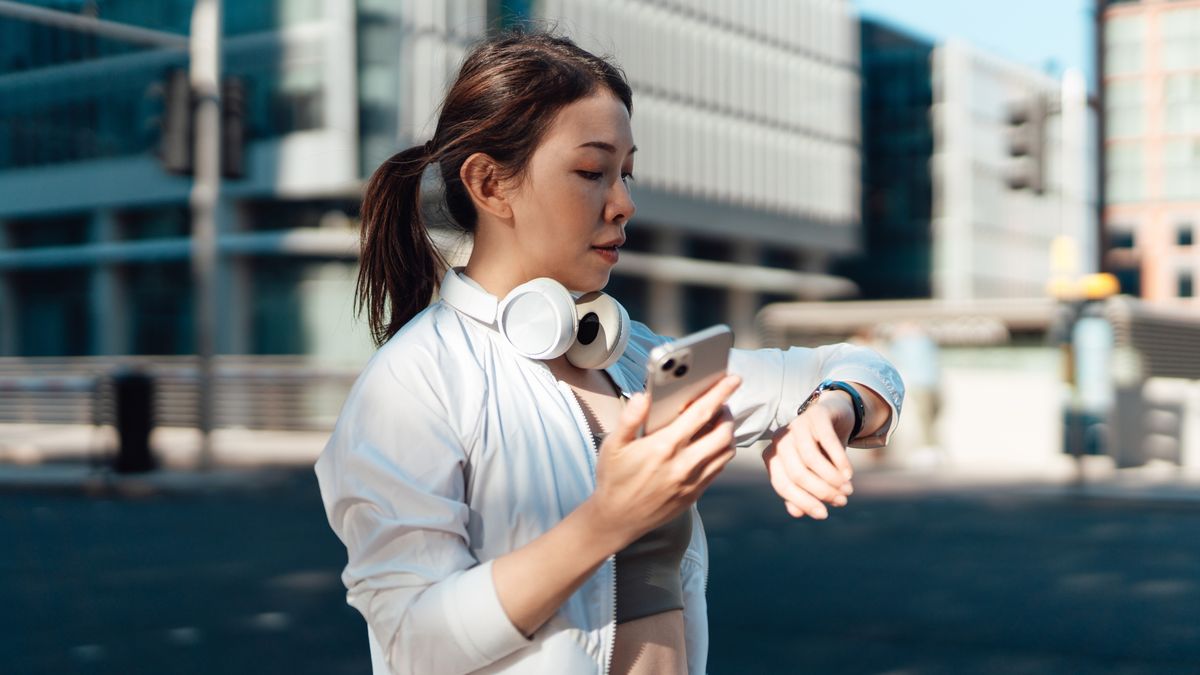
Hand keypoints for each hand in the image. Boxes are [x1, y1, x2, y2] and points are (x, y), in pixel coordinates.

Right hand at [586, 375, 741, 547]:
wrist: (617, 519)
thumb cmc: (614, 479)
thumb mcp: (613, 446)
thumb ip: (629, 419)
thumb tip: (644, 397)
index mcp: (664, 446)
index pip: (701, 413)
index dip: (720, 393)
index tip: (732, 379)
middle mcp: (683, 464)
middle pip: (723, 432)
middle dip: (727, 412)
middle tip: (722, 403)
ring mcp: (692, 481)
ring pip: (726, 452)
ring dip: (728, 433)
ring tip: (718, 422)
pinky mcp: (695, 494)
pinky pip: (719, 468)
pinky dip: (721, 452)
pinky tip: (711, 445)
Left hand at [762, 390, 855, 519]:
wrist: (835, 417)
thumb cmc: (821, 451)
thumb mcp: (812, 475)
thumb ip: (801, 493)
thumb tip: (797, 513)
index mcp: (773, 456)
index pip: (782, 484)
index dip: (803, 502)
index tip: (824, 514)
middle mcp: (780, 440)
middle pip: (797, 474)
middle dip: (821, 491)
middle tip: (842, 501)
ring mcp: (797, 425)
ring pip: (810, 459)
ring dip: (831, 478)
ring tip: (847, 489)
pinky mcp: (816, 414)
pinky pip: (827, 440)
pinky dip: (839, 460)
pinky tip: (849, 474)